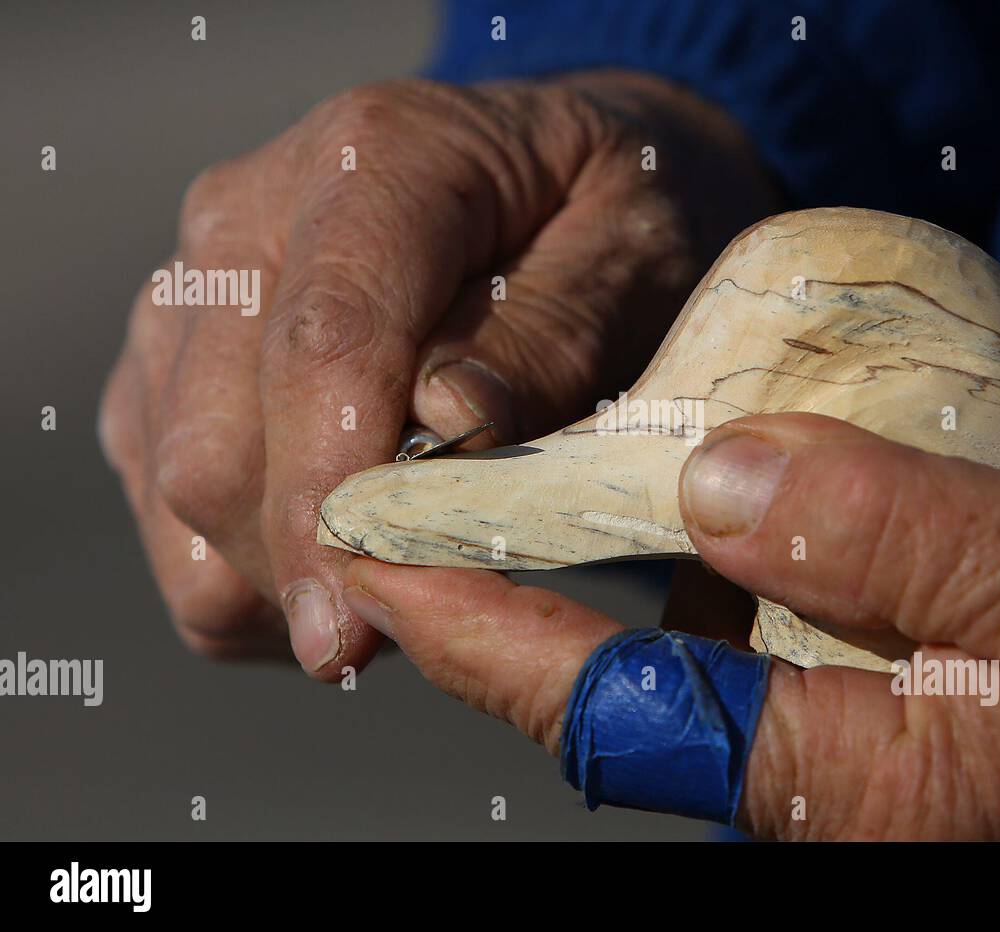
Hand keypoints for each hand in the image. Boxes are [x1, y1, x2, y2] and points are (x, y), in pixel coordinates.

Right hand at [98, 74, 779, 675]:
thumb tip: (450, 423)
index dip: (331, 497)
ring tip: (410, 571)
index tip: (354, 626)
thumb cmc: (607, 216)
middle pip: (219, 444)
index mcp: (373, 158)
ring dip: (285, 579)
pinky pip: (173, 520)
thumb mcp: (634, 255)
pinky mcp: (169, 373)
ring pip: (181, 497)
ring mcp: (190, 299)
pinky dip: (255, 578)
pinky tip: (353, 555)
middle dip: (311, 567)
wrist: (545, 176)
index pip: (322, 343)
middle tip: (433, 621)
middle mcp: (244, 219)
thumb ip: (551, 334)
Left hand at [340, 413, 999, 838]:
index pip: (619, 712)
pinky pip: (780, 639)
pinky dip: (723, 565)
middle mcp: (849, 789)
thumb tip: (715, 487)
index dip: (485, 635)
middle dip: (521, 606)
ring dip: (615, 575)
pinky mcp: (914, 705)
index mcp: (866, 792)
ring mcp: (879, 752)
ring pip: (701, 663)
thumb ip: (890, 533)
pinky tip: (703, 492)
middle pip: (632, 697)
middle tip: (432, 505)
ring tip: (534, 482)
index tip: (385, 556)